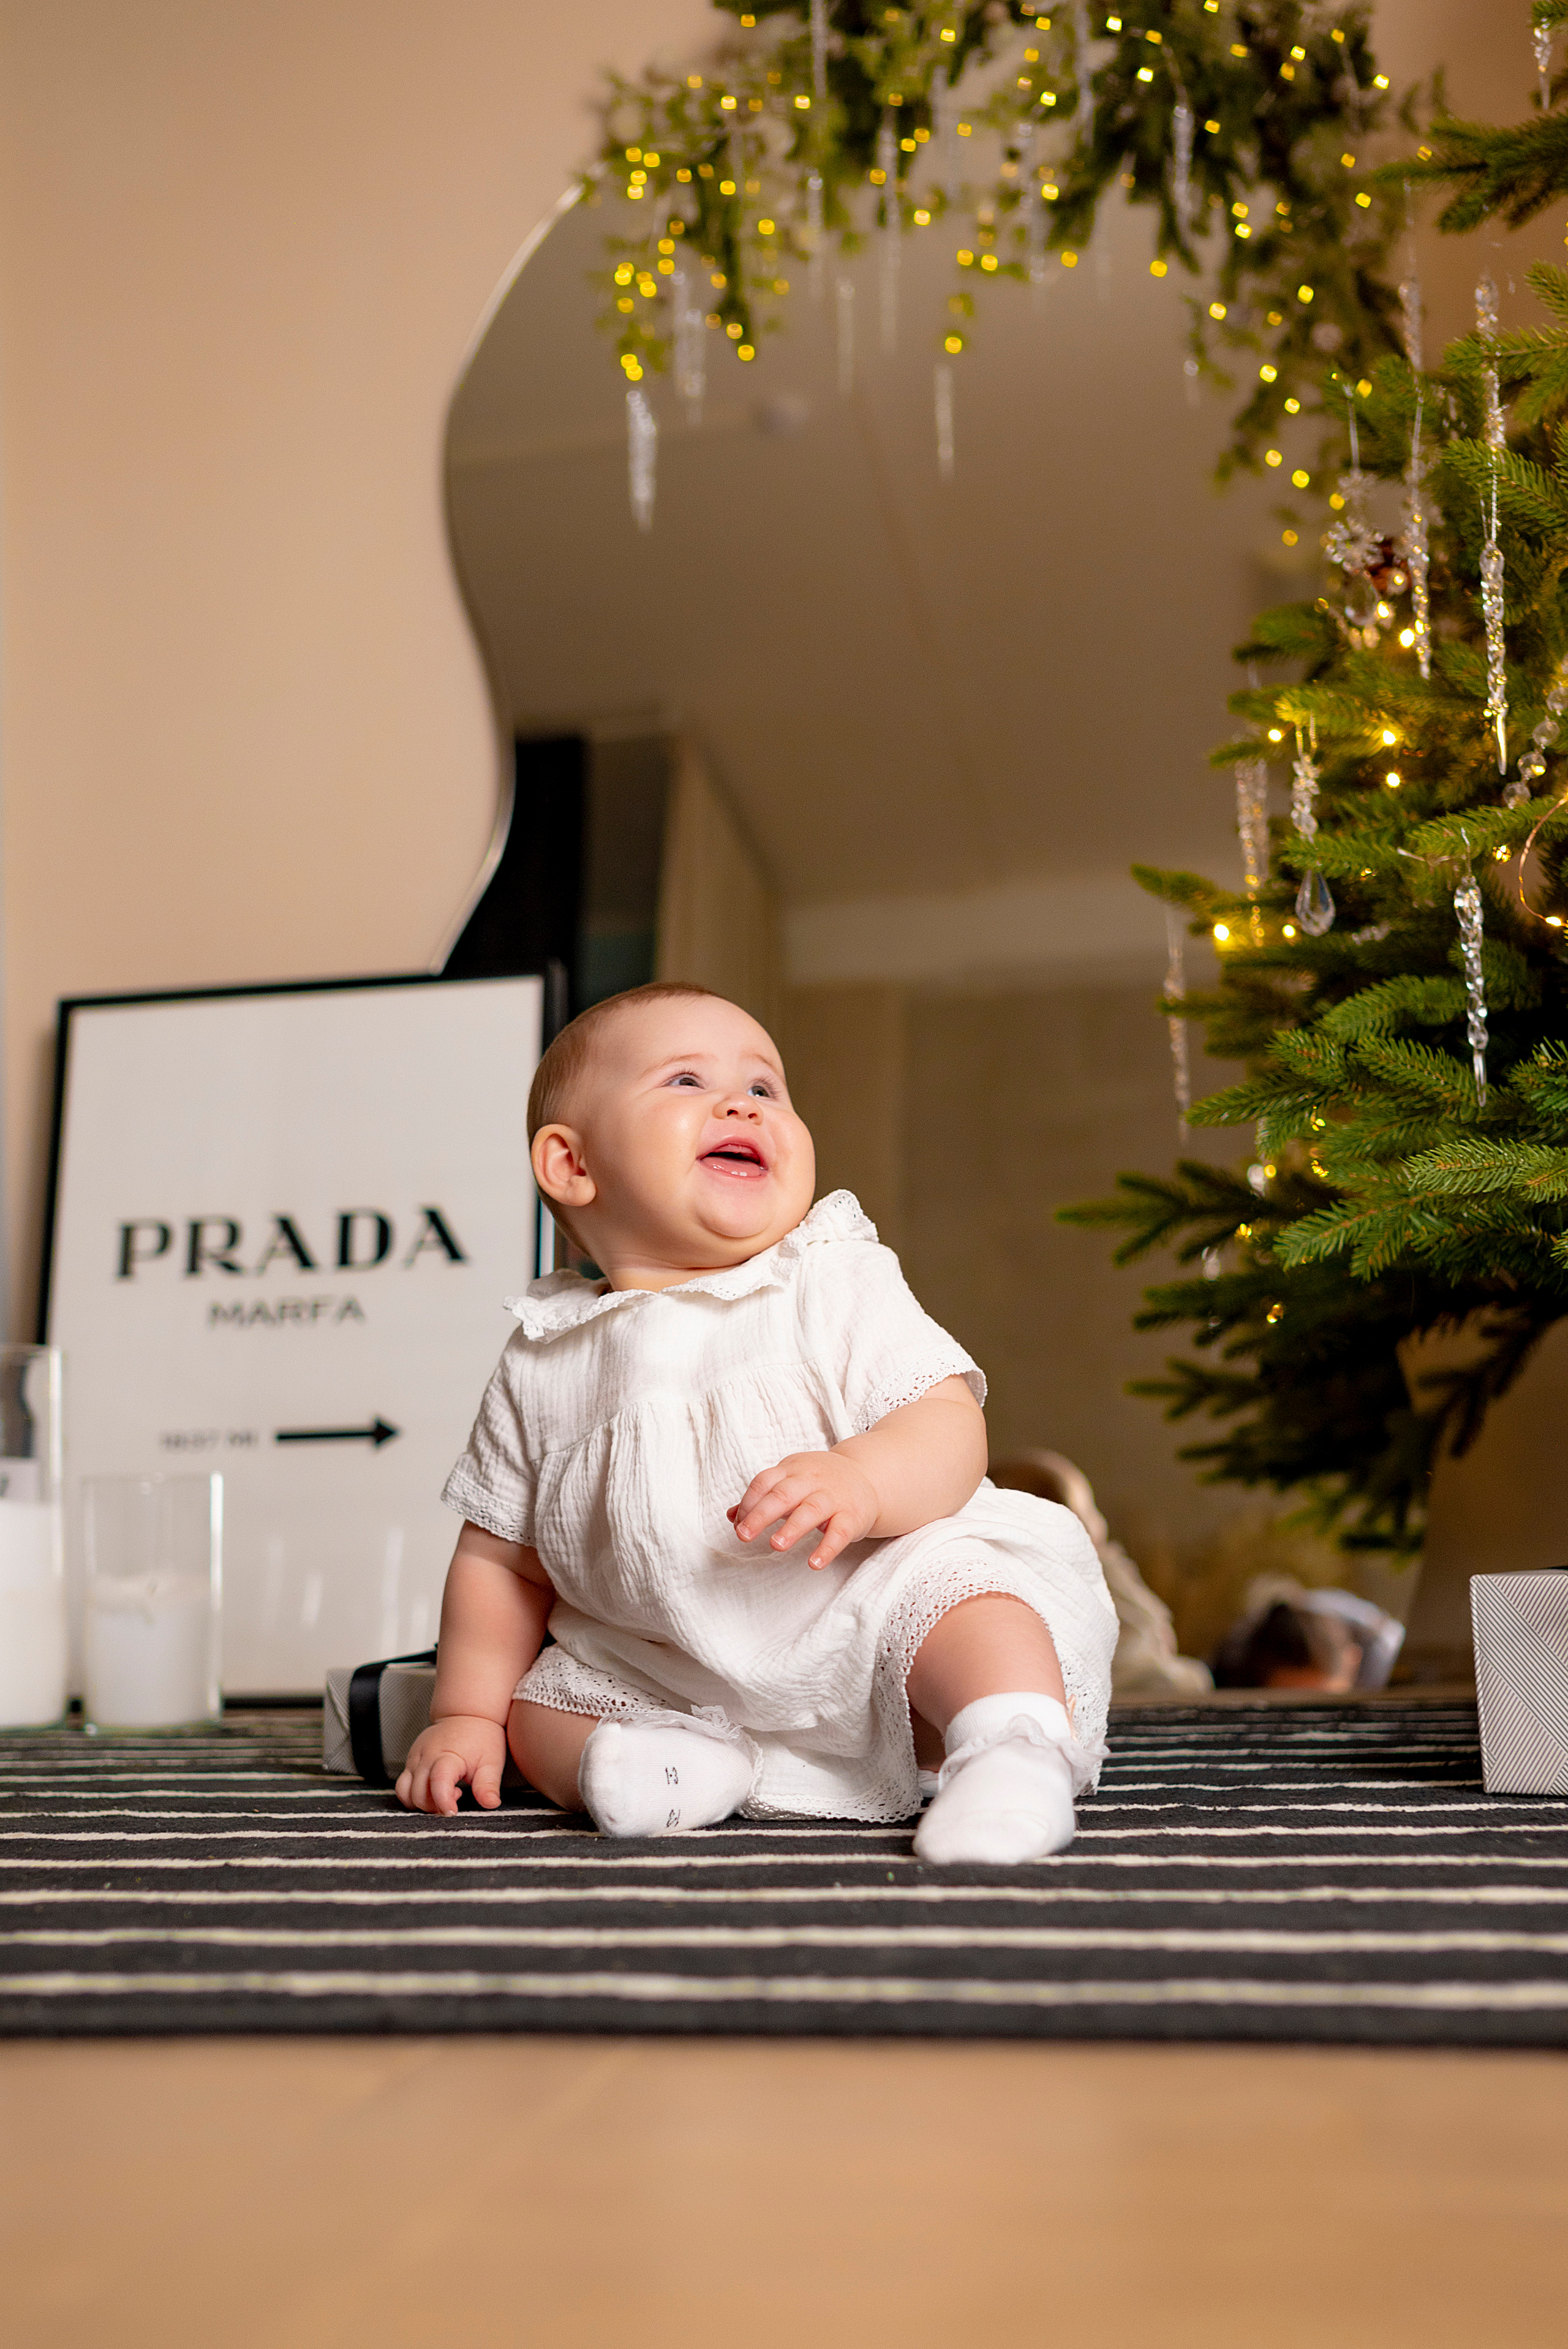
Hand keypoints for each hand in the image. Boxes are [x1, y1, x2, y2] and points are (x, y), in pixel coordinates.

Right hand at [395, 1714, 507, 1814]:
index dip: (443, 1802)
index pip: (438, 1783)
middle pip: (418, 1795)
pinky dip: (414, 1795)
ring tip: (444, 1793)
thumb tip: (491, 1804)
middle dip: (435, 1806)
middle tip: (456, 1798)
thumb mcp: (491, 1761)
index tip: (453, 1812)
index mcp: (447, 1756)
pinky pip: (402, 1786)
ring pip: (405, 1793)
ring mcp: (414, 1759)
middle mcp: (425, 1757)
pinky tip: (434, 1789)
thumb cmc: (480, 1737)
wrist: (467, 1714)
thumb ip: (488, 1785)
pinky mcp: (410, 1761)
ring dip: (422, 1802)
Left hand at [728, 1448, 880, 1569]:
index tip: (738, 1524)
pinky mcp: (852, 1516)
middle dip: (761, 1515)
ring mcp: (833, 1497)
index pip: (764, 1482)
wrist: (869, 1475)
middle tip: (743, 1535)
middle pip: (783, 1495)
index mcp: (792, 1470)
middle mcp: (811, 1481)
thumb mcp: (791, 1481)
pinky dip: (827, 1548)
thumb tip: (731, 1516)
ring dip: (792, 1528)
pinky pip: (840, 1532)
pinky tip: (814, 1563)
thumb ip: (762, 1499)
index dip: (749, 1503)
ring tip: (775, 1545)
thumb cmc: (821, 1482)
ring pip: (811, 1510)